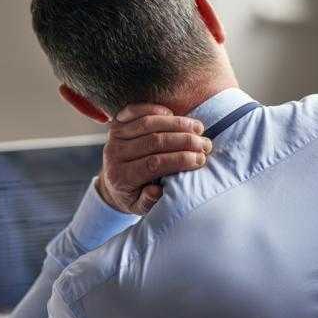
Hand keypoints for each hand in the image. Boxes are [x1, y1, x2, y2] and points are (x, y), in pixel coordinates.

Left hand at [97, 104, 212, 214]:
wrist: (111, 184)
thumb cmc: (133, 196)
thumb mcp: (139, 207)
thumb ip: (148, 202)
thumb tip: (157, 190)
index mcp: (122, 177)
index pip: (154, 164)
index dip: (179, 160)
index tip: (200, 159)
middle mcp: (115, 155)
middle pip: (153, 141)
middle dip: (184, 141)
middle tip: (205, 144)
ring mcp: (115, 137)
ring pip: (148, 124)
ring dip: (176, 123)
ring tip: (198, 128)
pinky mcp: (116, 124)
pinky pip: (135, 110)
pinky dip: (155, 109)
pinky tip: (173, 113)